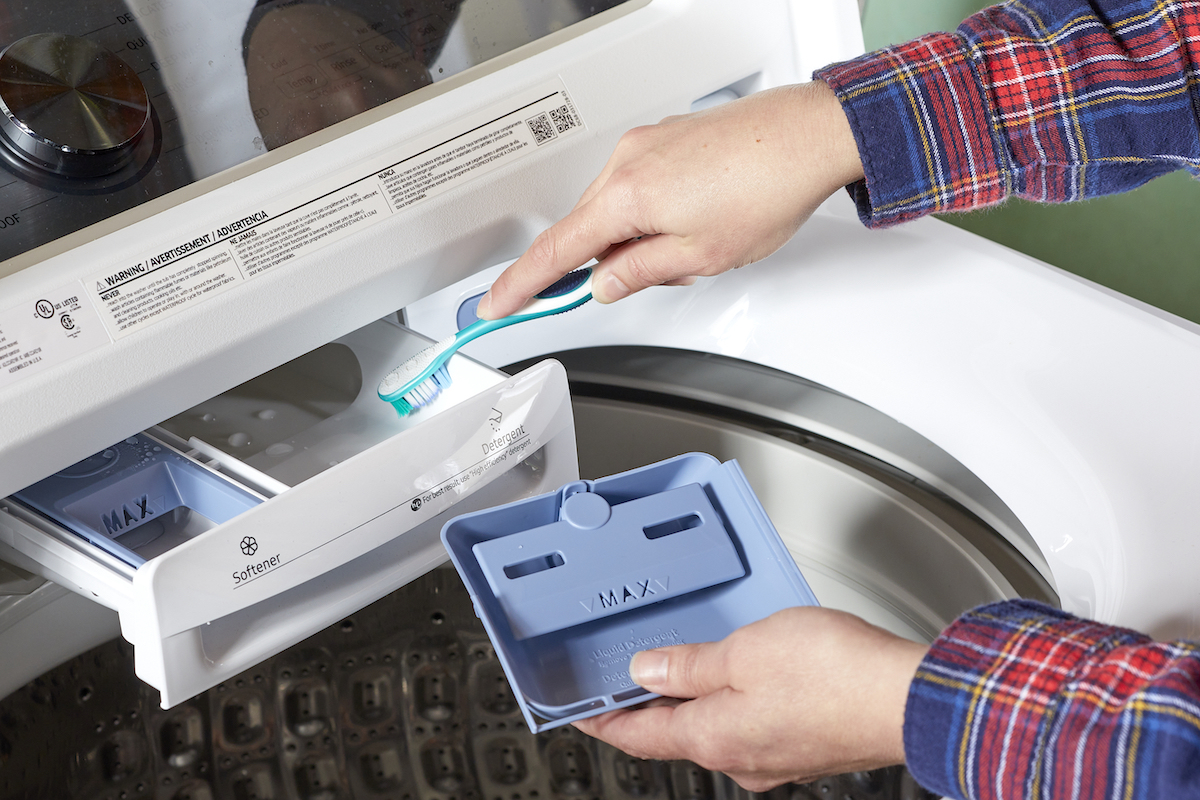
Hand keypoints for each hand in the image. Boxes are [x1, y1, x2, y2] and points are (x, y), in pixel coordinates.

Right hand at [477, 80, 862, 317]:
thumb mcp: (699, 256)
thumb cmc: (767, 189)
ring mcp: (648, 143)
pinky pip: (642, 184)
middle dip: (612, 261)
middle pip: (589, 228)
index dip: (523, 285)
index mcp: (626, 195)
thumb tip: (605, 283)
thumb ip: (640, 273)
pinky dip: (656, 211)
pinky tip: (698, 218)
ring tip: (698, 243)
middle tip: (655, 277)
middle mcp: (628, 161)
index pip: (557, 251)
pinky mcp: (669, 136)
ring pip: (619, 207)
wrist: (810, 136)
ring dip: (641, 236)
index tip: (498, 305)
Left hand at [572, 607, 926, 791]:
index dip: (603, 722)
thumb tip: (647, 671)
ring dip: (694, 701)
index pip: (638, 737)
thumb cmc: (834, 676)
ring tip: (684, 666)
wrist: (909, 698)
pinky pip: (752, 725)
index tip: (580, 713)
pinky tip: (745, 675)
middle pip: (676, 734)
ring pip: (717, 728)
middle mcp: (741, 759)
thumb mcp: (743, 651)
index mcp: (713, 737)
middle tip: (626, 680)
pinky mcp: (806, 746)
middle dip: (649, 708)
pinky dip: (734, 701)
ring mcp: (776, 758)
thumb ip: (689, 663)